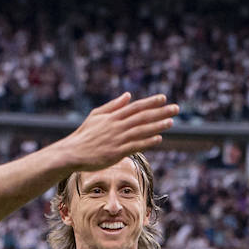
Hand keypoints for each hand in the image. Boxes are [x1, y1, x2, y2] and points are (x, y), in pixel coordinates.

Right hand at [57, 93, 178, 170]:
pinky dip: (147, 142)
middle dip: (160, 112)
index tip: (164, 98)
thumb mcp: (97, 115)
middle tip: (176, 108)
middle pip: (142, 117)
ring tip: (171, 122)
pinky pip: (135, 146)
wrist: (73, 152)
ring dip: (157, 126)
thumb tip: (128, 95)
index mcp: (113, 116)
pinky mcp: (116, 152)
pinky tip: (159, 139)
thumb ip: (114, 105)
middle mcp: (117, 126)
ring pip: (141, 130)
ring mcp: (117, 139)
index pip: (135, 107)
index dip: (150, 102)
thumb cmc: (85, 134)